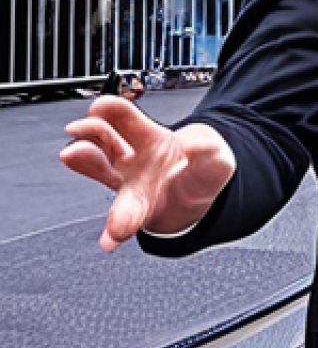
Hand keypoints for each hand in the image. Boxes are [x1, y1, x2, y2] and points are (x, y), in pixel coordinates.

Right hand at [61, 96, 235, 251]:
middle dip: (85, 148)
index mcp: (146, 136)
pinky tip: (110, 239)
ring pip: (104, 183)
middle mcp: (127, 159)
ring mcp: (126, 186)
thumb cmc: (200, 164)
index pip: (121, 116)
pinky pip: (119, 220)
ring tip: (94, 190)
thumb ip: (204, 144)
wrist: (201, 195)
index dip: (110, 109)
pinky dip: (114, 230)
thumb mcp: (212, 150)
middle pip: (99, 147)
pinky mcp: (132, 212)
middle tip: (74, 151)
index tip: (100, 108)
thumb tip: (190, 145)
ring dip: (92, 184)